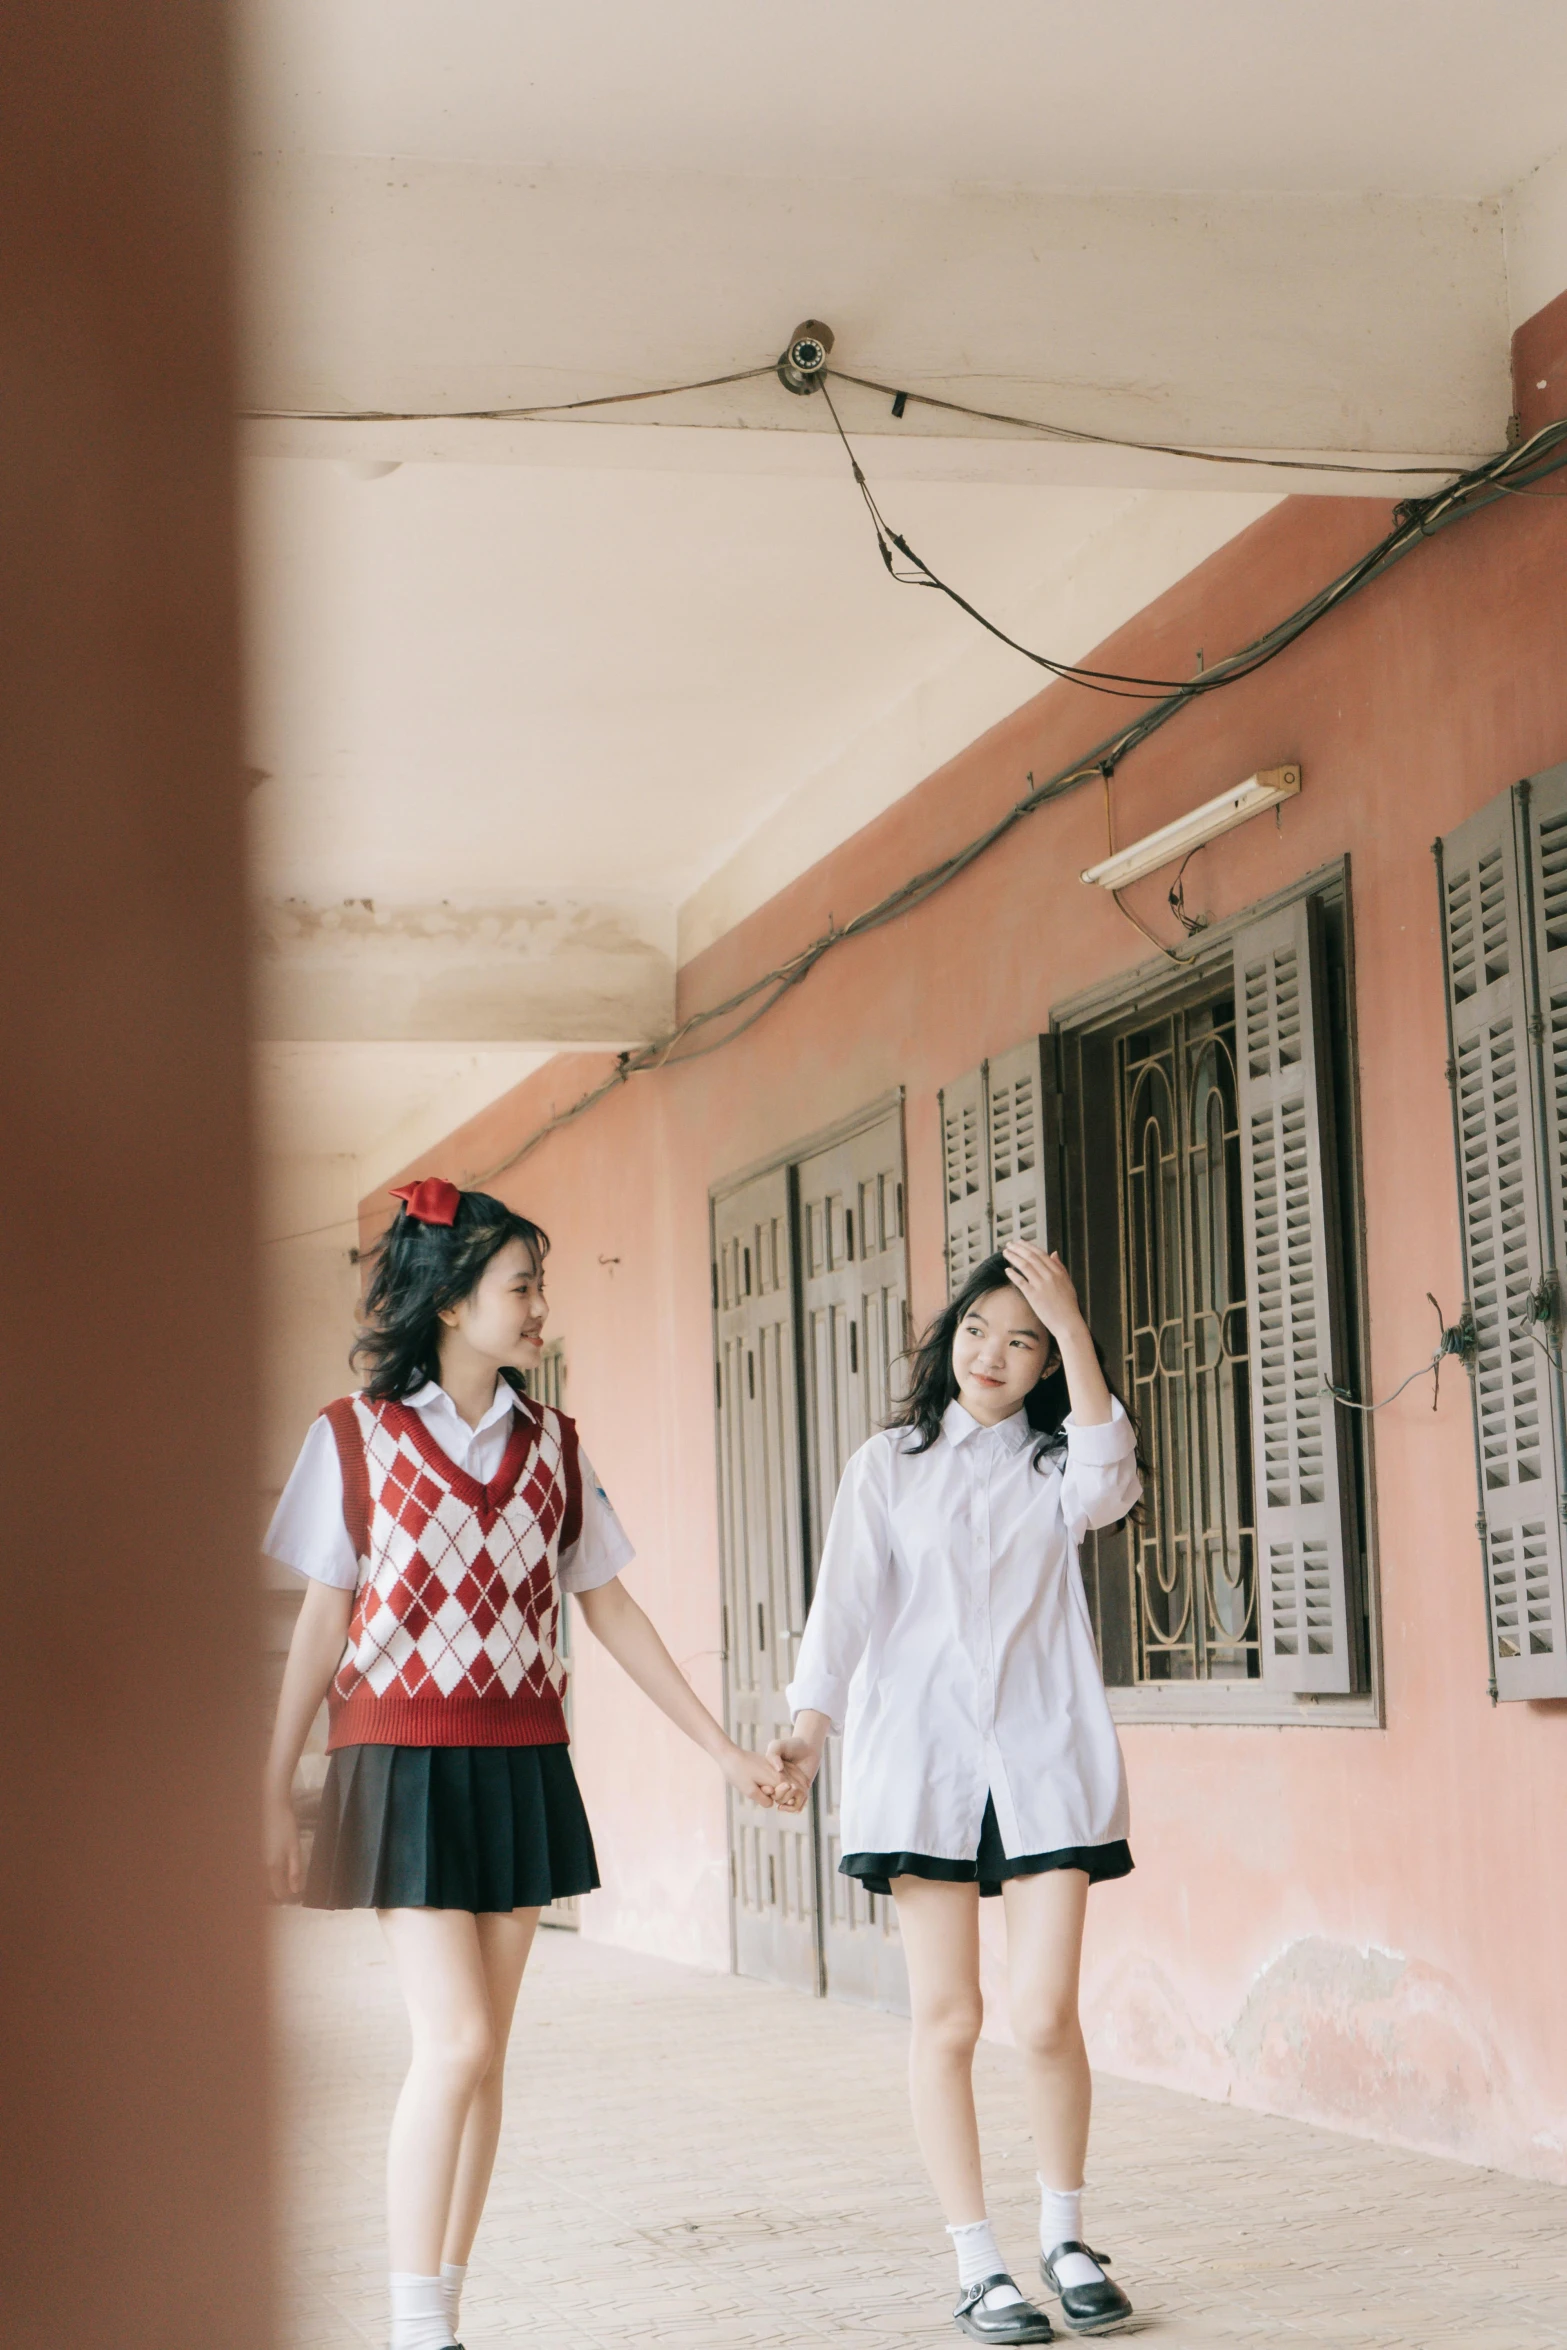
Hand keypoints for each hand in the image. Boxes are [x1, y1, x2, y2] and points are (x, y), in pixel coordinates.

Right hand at [263, 1781, 303, 1902]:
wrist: (272, 1806)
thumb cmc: (286, 1826)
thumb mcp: (295, 1848)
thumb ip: (295, 1870)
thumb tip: (295, 1891)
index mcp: (272, 1866)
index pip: (278, 1891)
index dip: (286, 1897)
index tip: (294, 1901)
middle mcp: (261, 1865)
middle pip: (267, 1887)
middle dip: (276, 1894)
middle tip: (287, 1897)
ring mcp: (257, 1857)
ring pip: (262, 1879)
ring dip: (270, 1885)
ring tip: (281, 1887)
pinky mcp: (256, 1851)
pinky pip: (260, 1869)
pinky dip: (266, 1875)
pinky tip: (273, 1872)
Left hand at [721, 1743, 789, 1807]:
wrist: (729, 1755)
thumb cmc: (738, 1773)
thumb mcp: (750, 1791)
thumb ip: (764, 1801)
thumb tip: (772, 1803)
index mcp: (777, 1778)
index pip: (784, 1797)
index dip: (773, 1799)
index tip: (760, 1790)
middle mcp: (779, 1771)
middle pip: (780, 1792)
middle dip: (770, 1794)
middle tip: (756, 1786)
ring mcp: (773, 1767)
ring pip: (774, 1786)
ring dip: (765, 1788)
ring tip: (753, 1781)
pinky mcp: (767, 1766)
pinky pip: (769, 1780)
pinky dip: (762, 1783)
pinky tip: (751, 1778)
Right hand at [766, 1729, 824, 1811]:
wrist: (808, 1746)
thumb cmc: (791, 1745)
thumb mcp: (777, 1745)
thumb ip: (773, 1754)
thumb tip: (779, 1770)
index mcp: (770, 1777)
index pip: (765, 1790)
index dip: (766, 1791)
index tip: (771, 1787)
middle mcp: (778, 1784)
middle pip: (776, 1798)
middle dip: (780, 1796)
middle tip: (788, 1785)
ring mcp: (790, 1789)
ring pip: (785, 1803)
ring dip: (788, 1802)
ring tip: (792, 1793)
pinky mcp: (801, 1792)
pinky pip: (797, 1805)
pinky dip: (796, 1805)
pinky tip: (797, 1798)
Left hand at [1002, 1241, 1085, 1339]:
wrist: (1068, 1323)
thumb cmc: (1068, 1305)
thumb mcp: (1067, 1283)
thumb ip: (1060, 1267)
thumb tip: (1053, 1253)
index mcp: (1058, 1272)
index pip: (1041, 1254)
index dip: (1028, 1246)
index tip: (1020, 1242)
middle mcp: (1050, 1276)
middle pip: (1031, 1257)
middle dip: (1018, 1248)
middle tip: (1009, 1244)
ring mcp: (1041, 1285)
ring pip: (1024, 1266)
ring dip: (1013, 1257)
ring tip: (1005, 1253)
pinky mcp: (1034, 1295)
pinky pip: (1021, 1281)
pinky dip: (1013, 1274)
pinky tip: (1007, 1270)